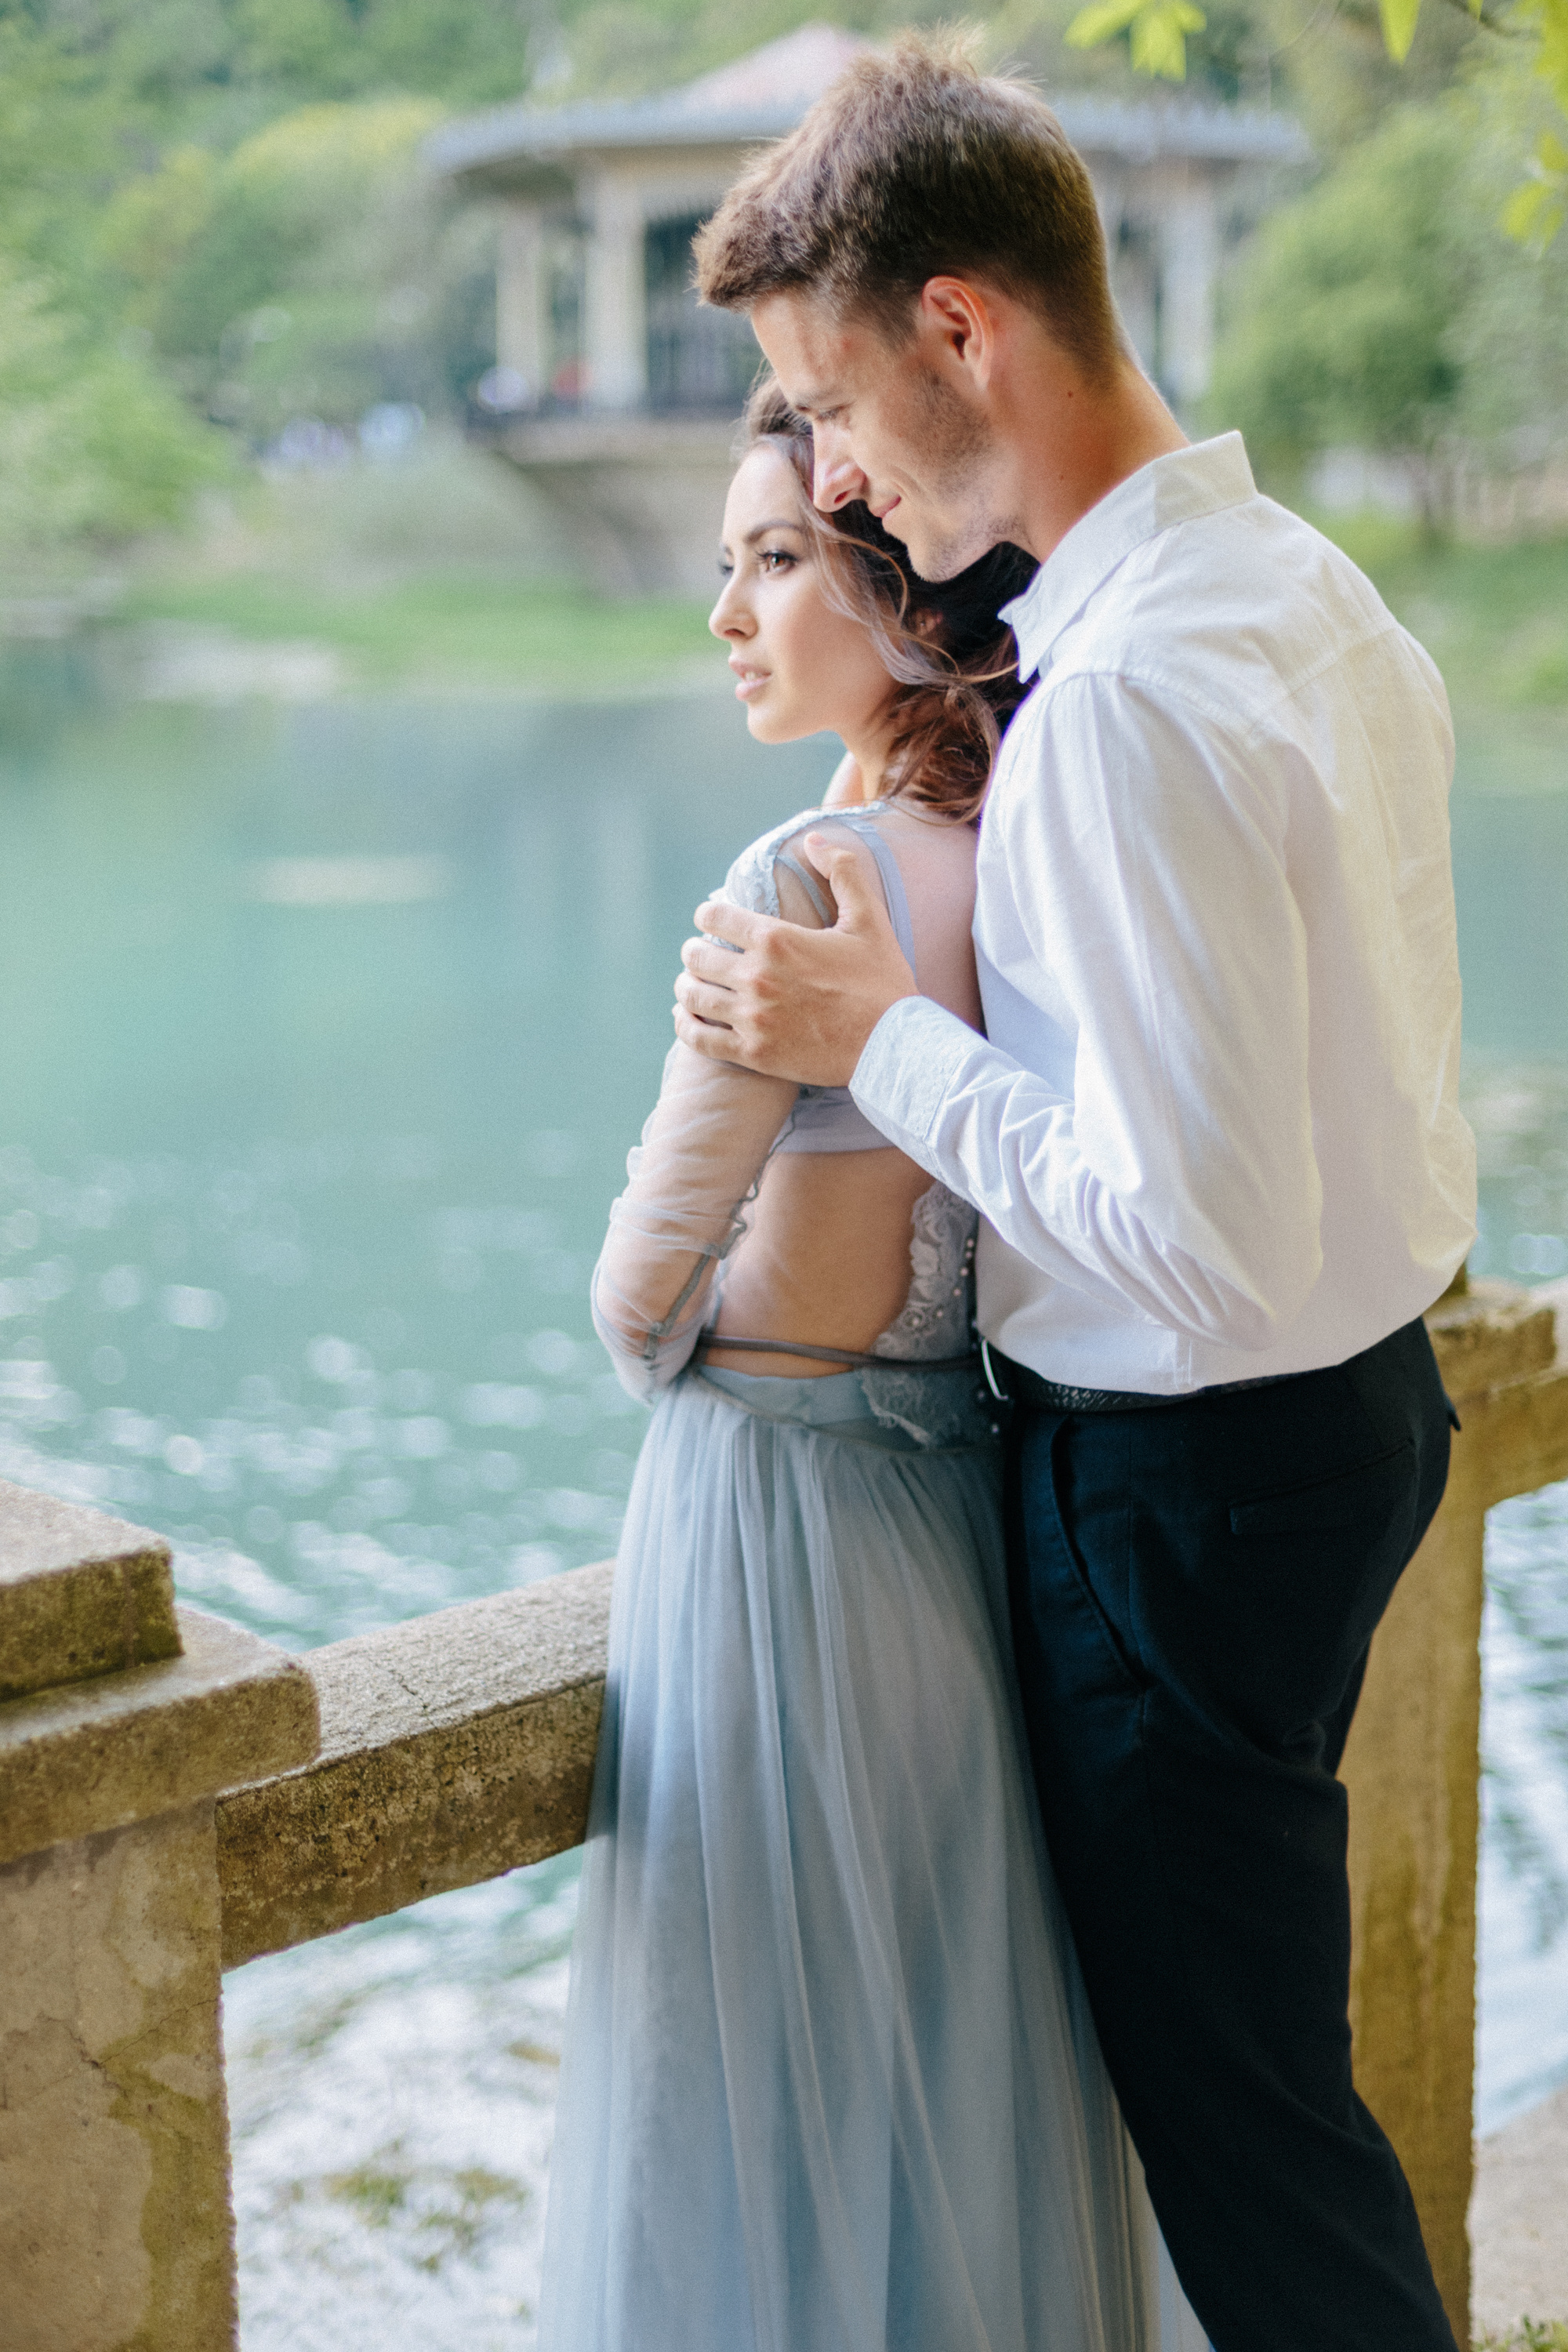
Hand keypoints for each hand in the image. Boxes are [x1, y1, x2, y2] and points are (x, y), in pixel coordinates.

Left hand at [674, 831, 918, 1084]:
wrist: (893, 1046)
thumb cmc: (881, 982)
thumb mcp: (869, 919)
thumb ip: (842, 871)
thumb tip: (814, 839)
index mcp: (777, 939)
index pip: (714, 915)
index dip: (708, 914)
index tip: (712, 919)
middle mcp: (757, 977)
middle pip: (696, 955)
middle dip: (695, 950)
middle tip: (701, 953)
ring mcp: (752, 1018)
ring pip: (692, 996)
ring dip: (687, 986)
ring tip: (693, 983)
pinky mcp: (753, 1054)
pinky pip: (699, 1038)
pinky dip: (685, 1025)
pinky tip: (686, 1017)